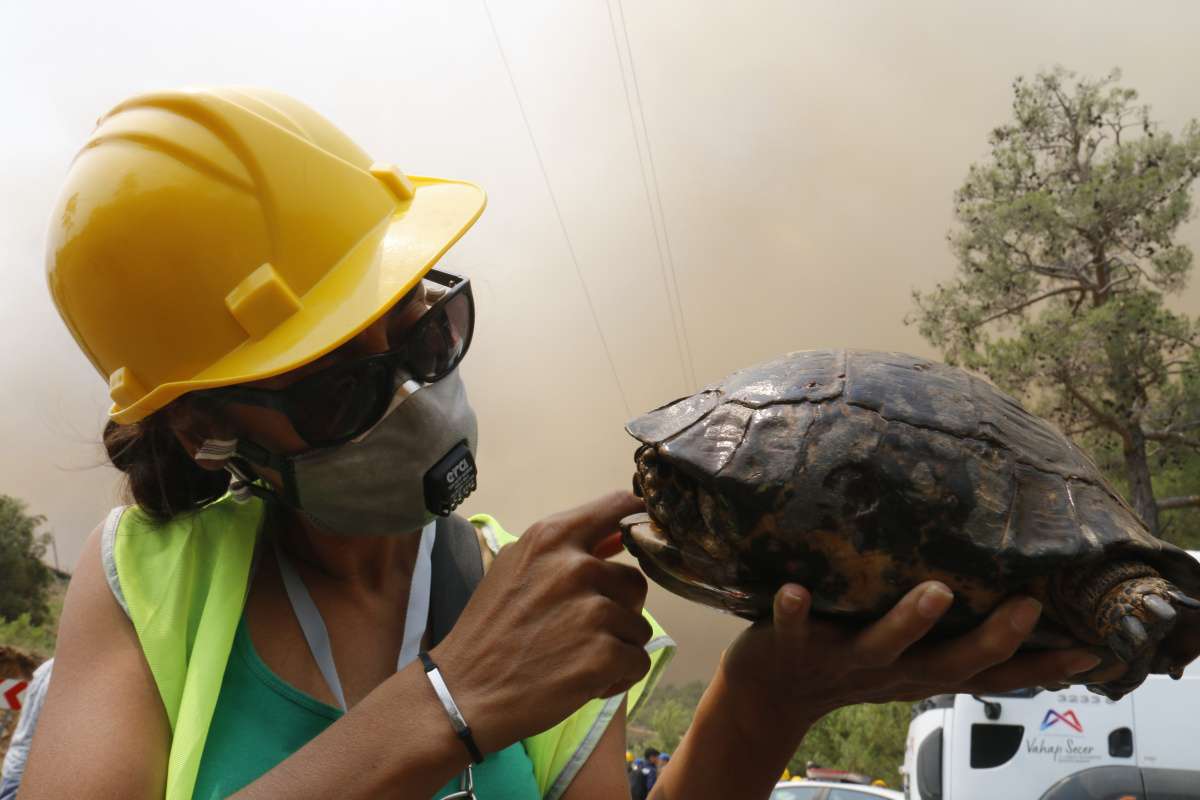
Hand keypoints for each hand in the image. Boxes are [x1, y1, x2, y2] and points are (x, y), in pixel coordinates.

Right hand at [432, 491, 652, 752]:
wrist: (464, 693)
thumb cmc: (488, 631)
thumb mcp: (515, 568)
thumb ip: (566, 549)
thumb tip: (617, 538)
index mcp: (552, 537)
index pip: (617, 506)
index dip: (638, 521)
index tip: (644, 536)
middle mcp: (577, 566)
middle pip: (634, 581)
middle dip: (616, 609)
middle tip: (578, 631)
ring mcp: (593, 610)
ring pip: (639, 626)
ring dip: (616, 646)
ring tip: (574, 658)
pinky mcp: (604, 654)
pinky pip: (638, 660)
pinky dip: (617, 677)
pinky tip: (583, 682)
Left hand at [720, 582, 1105, 738]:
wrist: (769, 692)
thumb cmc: (848, 660)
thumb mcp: (910, 657)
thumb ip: (953, 634)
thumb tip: (1015, 596)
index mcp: (923, 670)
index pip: (992, 674)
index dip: (1041, 666)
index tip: (1092, 648)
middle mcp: (893, 668)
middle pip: (951, 663)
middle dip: (991, 639)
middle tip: (1025, 606)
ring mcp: (843, 658)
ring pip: (882, 644)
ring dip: (909, 621)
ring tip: (936, 592)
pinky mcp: (793, 645)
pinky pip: (795, 627)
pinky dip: (795, 611)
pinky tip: (795, 591)